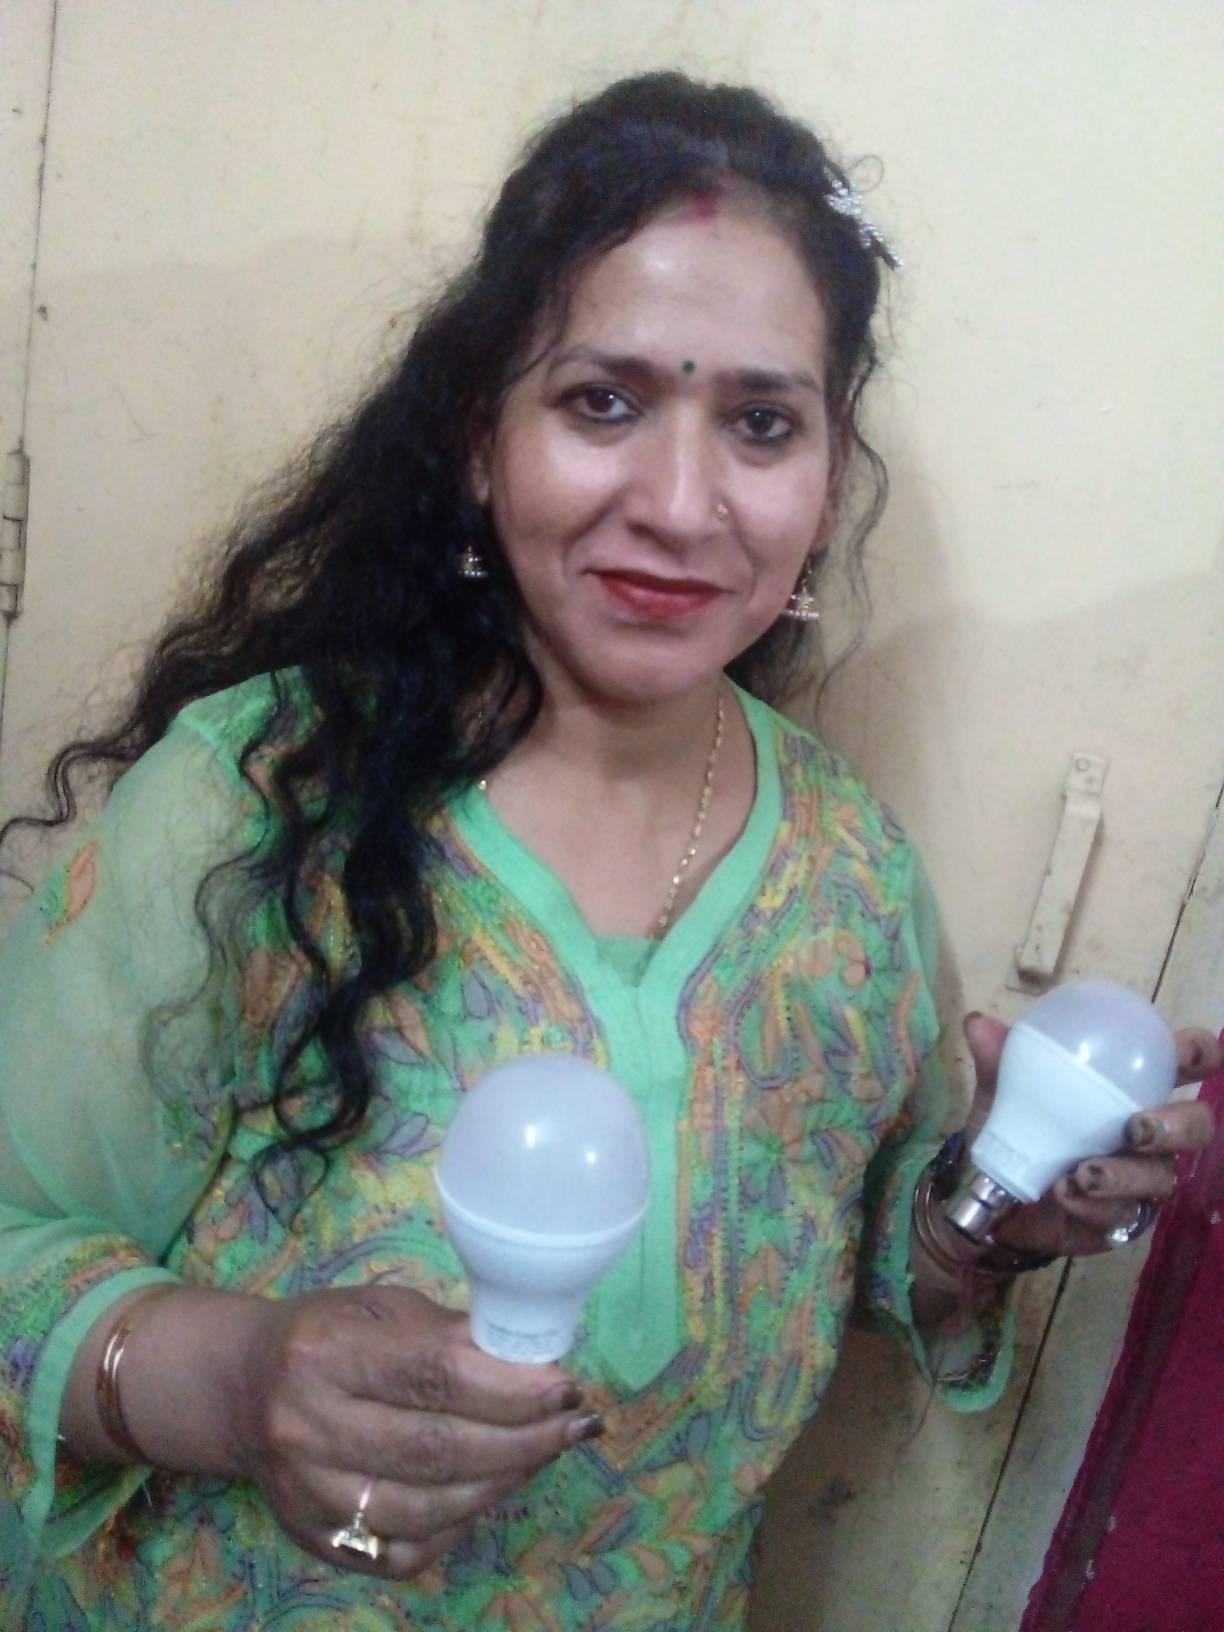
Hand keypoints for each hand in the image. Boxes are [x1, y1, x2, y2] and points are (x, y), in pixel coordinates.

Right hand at [233, 1285, 600, 1579]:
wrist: (245, 1387)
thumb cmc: (330, 1334)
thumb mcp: (384, 1309)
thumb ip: (452, 1335)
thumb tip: (534, 1361)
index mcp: (327, 1352)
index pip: (434, 1375)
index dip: (510, 1386)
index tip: (565, 1385)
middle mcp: (308, 1427)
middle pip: (438, 1449)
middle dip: (524, 1439)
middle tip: (574, 1423)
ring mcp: (308, 1495)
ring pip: (428, 1509)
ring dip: (502, 1481)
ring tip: (542, 1451)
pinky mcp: (316, 1540)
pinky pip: (406, 1552)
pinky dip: (459, 1524)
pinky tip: (487, 1488)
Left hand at [963, 1013, 1219, 1258]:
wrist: (989, 1193)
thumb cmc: (1015, 1127)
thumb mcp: (1000, 1092)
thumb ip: (998, 1060)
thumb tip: (979, 1024)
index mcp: (1128, 1088)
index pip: (1182, 1065)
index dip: (1198, 1055)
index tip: (1187, 1054)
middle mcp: (1148, 1134)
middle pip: (1195, 1128)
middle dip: (1176, 1126)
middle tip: (1136, 1128)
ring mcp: (1140, 1181)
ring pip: (1160, 1178)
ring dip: (1124, 1175)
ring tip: (1082, 1173)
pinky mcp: (1122, 1221)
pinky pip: (1122, 1217)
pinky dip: (1094, 1206)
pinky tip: (1064, 1195)